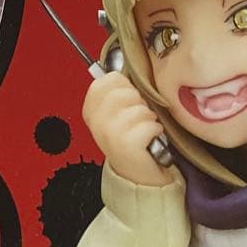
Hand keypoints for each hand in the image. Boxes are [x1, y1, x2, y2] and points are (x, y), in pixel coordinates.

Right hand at [83, 71, 173, 187]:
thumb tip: (126, 70)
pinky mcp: (127, 145)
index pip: (108, 78)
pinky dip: (156, 131)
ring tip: (144, 130)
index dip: (125, 86)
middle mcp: (96, 120)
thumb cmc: (129, 140)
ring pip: (140, 108)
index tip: (127, 101)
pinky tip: (150, 139)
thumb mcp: (115, 114)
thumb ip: (116, 93)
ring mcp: (109, 133)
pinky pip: (150, 124)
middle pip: (125, 91)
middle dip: (139, 103)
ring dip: (149, 118)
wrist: (137, 177)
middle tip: (138, 118)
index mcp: (90, 109)